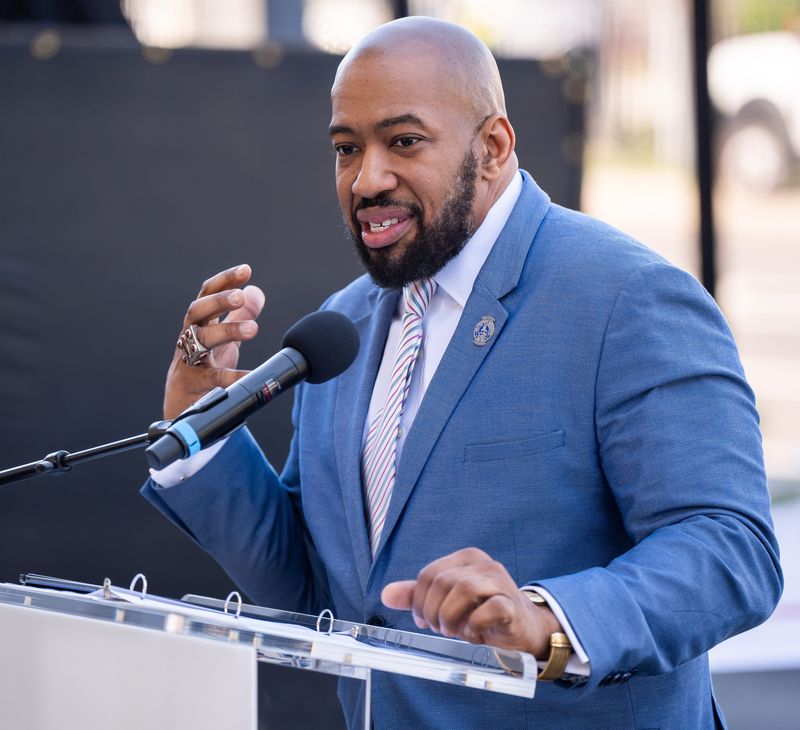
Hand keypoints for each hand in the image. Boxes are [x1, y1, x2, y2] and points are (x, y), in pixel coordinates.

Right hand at [164, 264, 264, 418]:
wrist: (181, 410)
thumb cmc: (202, 370)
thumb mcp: (222, 340)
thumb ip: (239, 316)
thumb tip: (256, 291)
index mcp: (197, 324)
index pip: (206, 295)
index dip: (224, 281)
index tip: (245, 270)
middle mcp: (188, 338)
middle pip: (196, 312)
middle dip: (217, 302)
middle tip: (240, 296)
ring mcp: (187, 361)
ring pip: (201, 341)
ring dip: (226, 331)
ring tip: (253, 329)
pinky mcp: (192, 386)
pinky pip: (212, 379)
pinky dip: (232, 375)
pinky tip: (251, 374)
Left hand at [381, 547, 561, 657]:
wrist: (524, 628)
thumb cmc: (482, 613)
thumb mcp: (447, 602)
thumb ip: (418, 596)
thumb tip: (386, 594)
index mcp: (465, 559)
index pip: (429, 574)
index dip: (419, 601)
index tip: (424, 622)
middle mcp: (483, 564)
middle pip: (442, 582)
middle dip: (433, 611)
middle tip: (440, 629)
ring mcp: (500, 581)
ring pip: (463, 590)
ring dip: (451, 617)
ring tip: (455, 631)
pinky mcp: (512, 604)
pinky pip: (489, 609)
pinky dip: (474, 625)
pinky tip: (474, 633)